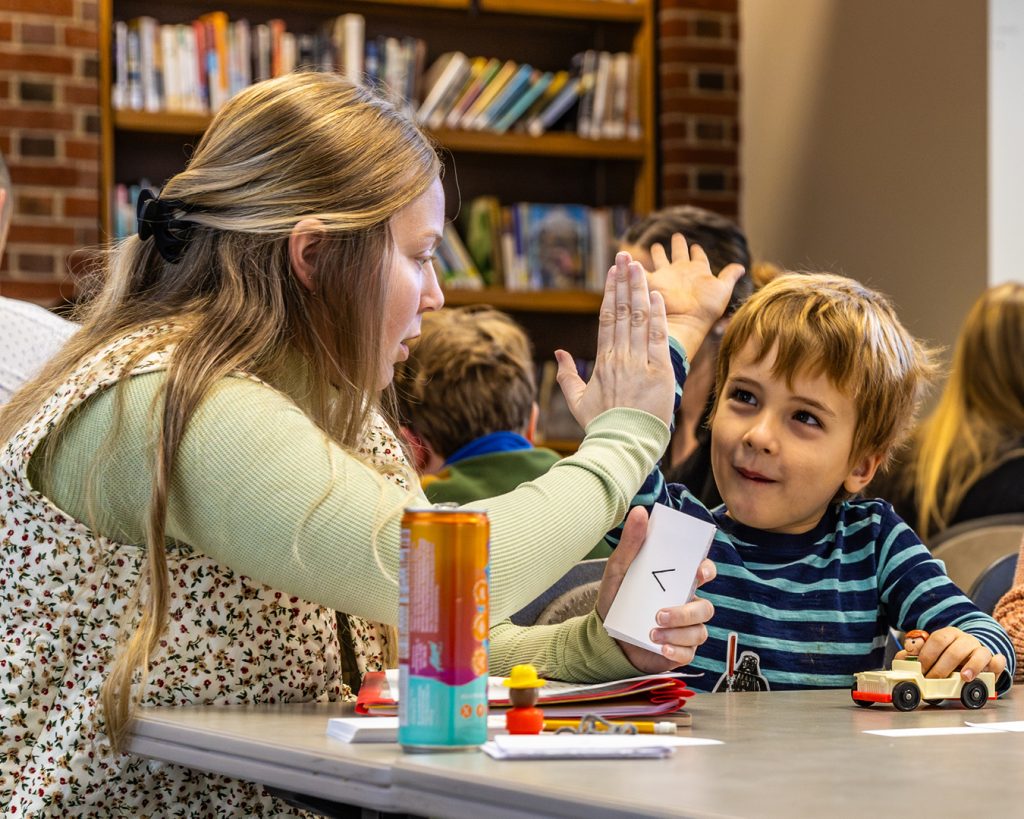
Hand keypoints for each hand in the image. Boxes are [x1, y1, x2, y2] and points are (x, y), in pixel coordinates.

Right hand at [555, 252, 673, 428]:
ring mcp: (639, 363)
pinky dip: (657, 316)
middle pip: (621, 311)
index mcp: (602, 360)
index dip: (610, 292)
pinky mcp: (660, 372)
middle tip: (626, 256)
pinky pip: (658, 338)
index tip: (613, 272)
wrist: (622, 445)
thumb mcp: (578, 401)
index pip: (606, 318)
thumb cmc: (602, 426)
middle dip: (624, 281)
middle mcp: (620, 356)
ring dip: (639, 290)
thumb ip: (568, 376)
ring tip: (640, 266)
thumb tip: (561, 352)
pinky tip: (656, 296)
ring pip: (638, 319)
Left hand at [596, 507, 714, 672]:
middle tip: (660, 613)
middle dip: (686, 611)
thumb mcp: (620, 568)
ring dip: (677, 632)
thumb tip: (640, 512)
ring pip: (699, 630)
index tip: (699, 573)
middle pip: (705, 607)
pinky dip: (676, 650)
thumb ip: (632, 542)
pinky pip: (689, 652)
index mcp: (677, 582)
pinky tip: (660, 647)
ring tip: (652, 631)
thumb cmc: (617, 598)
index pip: (703, 572)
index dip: (707, 571)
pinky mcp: (680, 651)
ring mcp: (685, 629)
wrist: (605, 636)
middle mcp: (686, 604)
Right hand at [645, 233, 745, 361]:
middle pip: (678, 255)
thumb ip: (729, 276)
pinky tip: (627, 257)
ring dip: (658, 252)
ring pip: (660, 260)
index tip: (695, 245)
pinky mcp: (650, 283)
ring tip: (656, 245)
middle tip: (676, 236)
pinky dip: (633, 263)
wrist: (683, 320)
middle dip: (677, 246)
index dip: (696, 251)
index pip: (697, 258)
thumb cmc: (706, 308)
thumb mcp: (722, 289)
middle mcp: (680, 273)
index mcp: (697, 272)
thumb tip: (743, 267)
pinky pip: (640, 271)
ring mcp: (665, 277)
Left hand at [894, 626, 1007, 681]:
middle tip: (933, 680)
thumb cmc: (948, 656)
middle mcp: (965, 640)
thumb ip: (917, 655)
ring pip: (979, 653)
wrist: (971, 656)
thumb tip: (901, 658)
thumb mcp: (932, 653)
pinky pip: (998, 661)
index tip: (920, 668)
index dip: (927, 654)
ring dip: (971, 666)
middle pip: (955, 649)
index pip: (937, 639)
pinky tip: (983, 676)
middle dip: (942, 666)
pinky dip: (994, 666)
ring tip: (963, 678)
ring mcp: (981, 649)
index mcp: (948, 634)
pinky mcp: (994, 661)